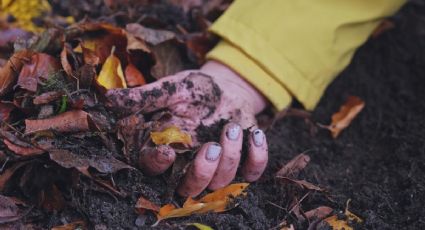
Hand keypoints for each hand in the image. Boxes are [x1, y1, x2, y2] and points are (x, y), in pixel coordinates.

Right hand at [106, 61, 268, 196]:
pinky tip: (255, 134)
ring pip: (222, 182)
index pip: (154, 170)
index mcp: (168, 148)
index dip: (158, 165)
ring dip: (231, 157)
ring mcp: (218, 166)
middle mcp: (191, 163)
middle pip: (190, 189)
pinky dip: (257, 158)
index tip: (168, 150)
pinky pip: (252, 173)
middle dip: (202, 173)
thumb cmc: (194, 90)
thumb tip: (109, 98)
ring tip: (232, 126)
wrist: (225, 87)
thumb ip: (145, 97)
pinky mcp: (243, 161)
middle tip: (212, 146)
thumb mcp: (171, 89)